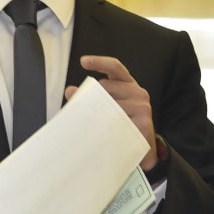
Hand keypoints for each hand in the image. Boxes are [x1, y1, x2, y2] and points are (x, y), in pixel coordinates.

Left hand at [65, 55, 157, 170]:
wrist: (141, 151)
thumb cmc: (121, 126)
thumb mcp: (106, 107)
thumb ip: (90, 97)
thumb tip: (70, 91)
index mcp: (128, 85)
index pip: (115, 68)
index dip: (99, 62)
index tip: (83, 62)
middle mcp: (138, 92)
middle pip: (105, 86)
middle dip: (89, 96)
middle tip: (82, 111)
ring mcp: (142, 107)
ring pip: (108, 105)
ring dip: (98, 115)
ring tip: (97, 126)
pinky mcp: (143, 123)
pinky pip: (118, 122)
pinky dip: (109, 127)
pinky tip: (106, 133)